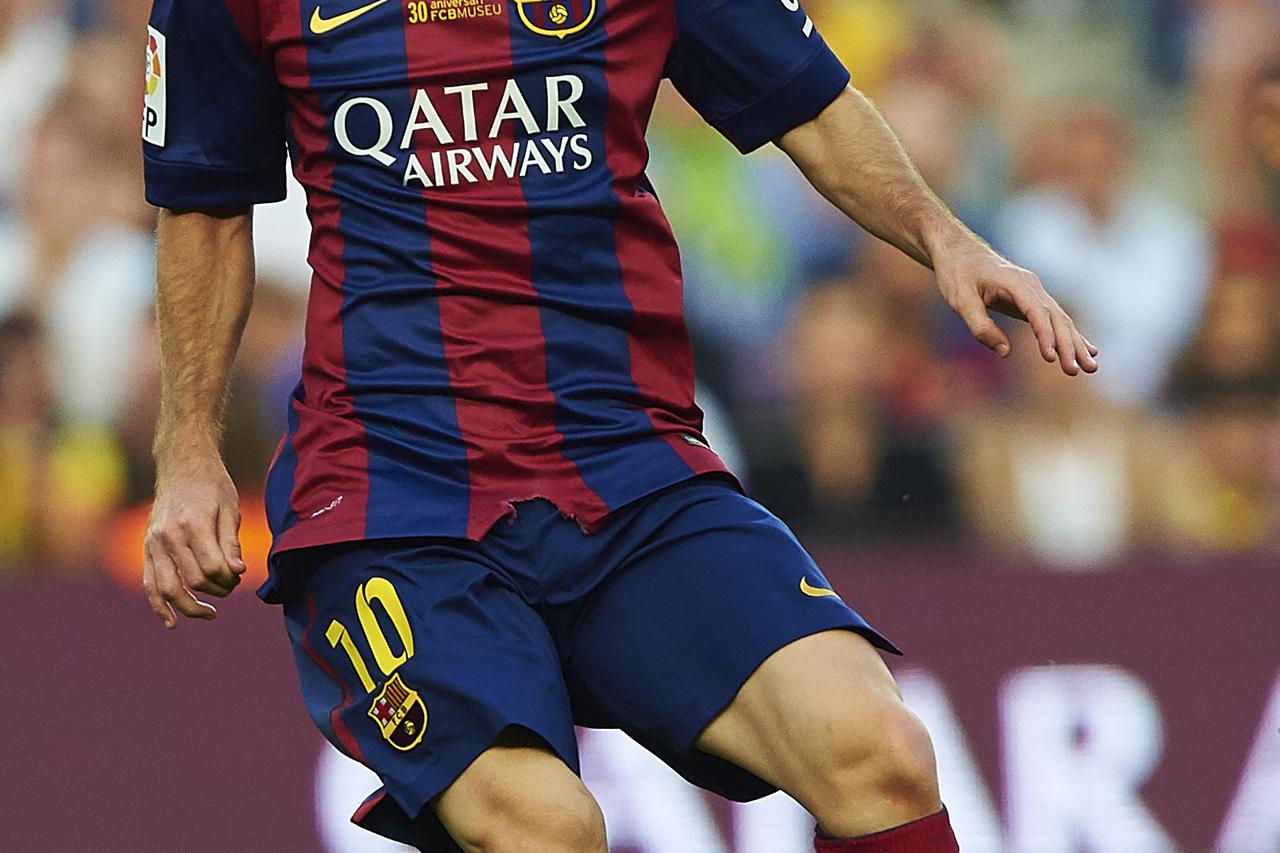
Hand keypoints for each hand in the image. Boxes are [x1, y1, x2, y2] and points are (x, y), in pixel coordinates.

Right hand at [143, 451, 245, 627]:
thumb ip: (231, 543)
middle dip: (216, 591)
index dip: (230, 579)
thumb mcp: (230, 509)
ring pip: (166, 589)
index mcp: (193, 525)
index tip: (239, 575)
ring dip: (189, 607)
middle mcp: (168, 536)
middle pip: (193, 581)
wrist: (182, 465)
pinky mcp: (147, 547)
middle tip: (231, 587)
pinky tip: (172, 621)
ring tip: (210, 614)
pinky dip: (158, 605)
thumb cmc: (212, 485)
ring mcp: (153, 543)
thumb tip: (237, 572)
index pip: (212, 568)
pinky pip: (149, 583)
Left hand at [933, 238, 1097, 375]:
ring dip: (1076, 344)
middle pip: (1056, 317)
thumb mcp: (960, 301)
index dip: (1045, 336)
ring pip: (1060, 319)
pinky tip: (1087, 350)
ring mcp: (1035, 291)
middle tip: (1077, 371)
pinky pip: (1054, 319)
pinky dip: (1070, 335)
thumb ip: (981, 326)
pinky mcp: (1032, 299)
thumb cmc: (957, 274)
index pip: (1037, 312)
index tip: (1050, 358)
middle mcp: (1031, 285)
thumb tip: (1005, 352)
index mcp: (1015, 282)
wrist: (958, 250)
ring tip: (1091, 368)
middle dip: (1069, 345)